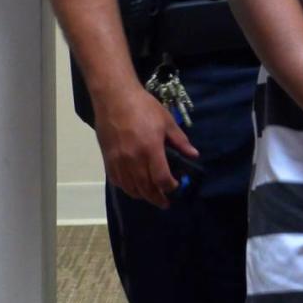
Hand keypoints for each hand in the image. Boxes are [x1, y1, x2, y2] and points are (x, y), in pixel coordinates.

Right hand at [94, 84, 197, 208]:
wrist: (115, 100)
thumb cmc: (144, 107)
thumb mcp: (167, 121)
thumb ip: (180, 141)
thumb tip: (194, 155)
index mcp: (150, 150)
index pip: (161, 178)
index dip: (170, 187)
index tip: (176, 186)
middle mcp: (133, 160)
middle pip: (146, 188)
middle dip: (157, 198)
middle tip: (165, 202)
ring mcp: (119, 162)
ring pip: (131, 188)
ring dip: (143, 196)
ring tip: (152, 196)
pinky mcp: (108, 161)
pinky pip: (118, 182)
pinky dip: (128, 188)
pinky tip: (134, 188)